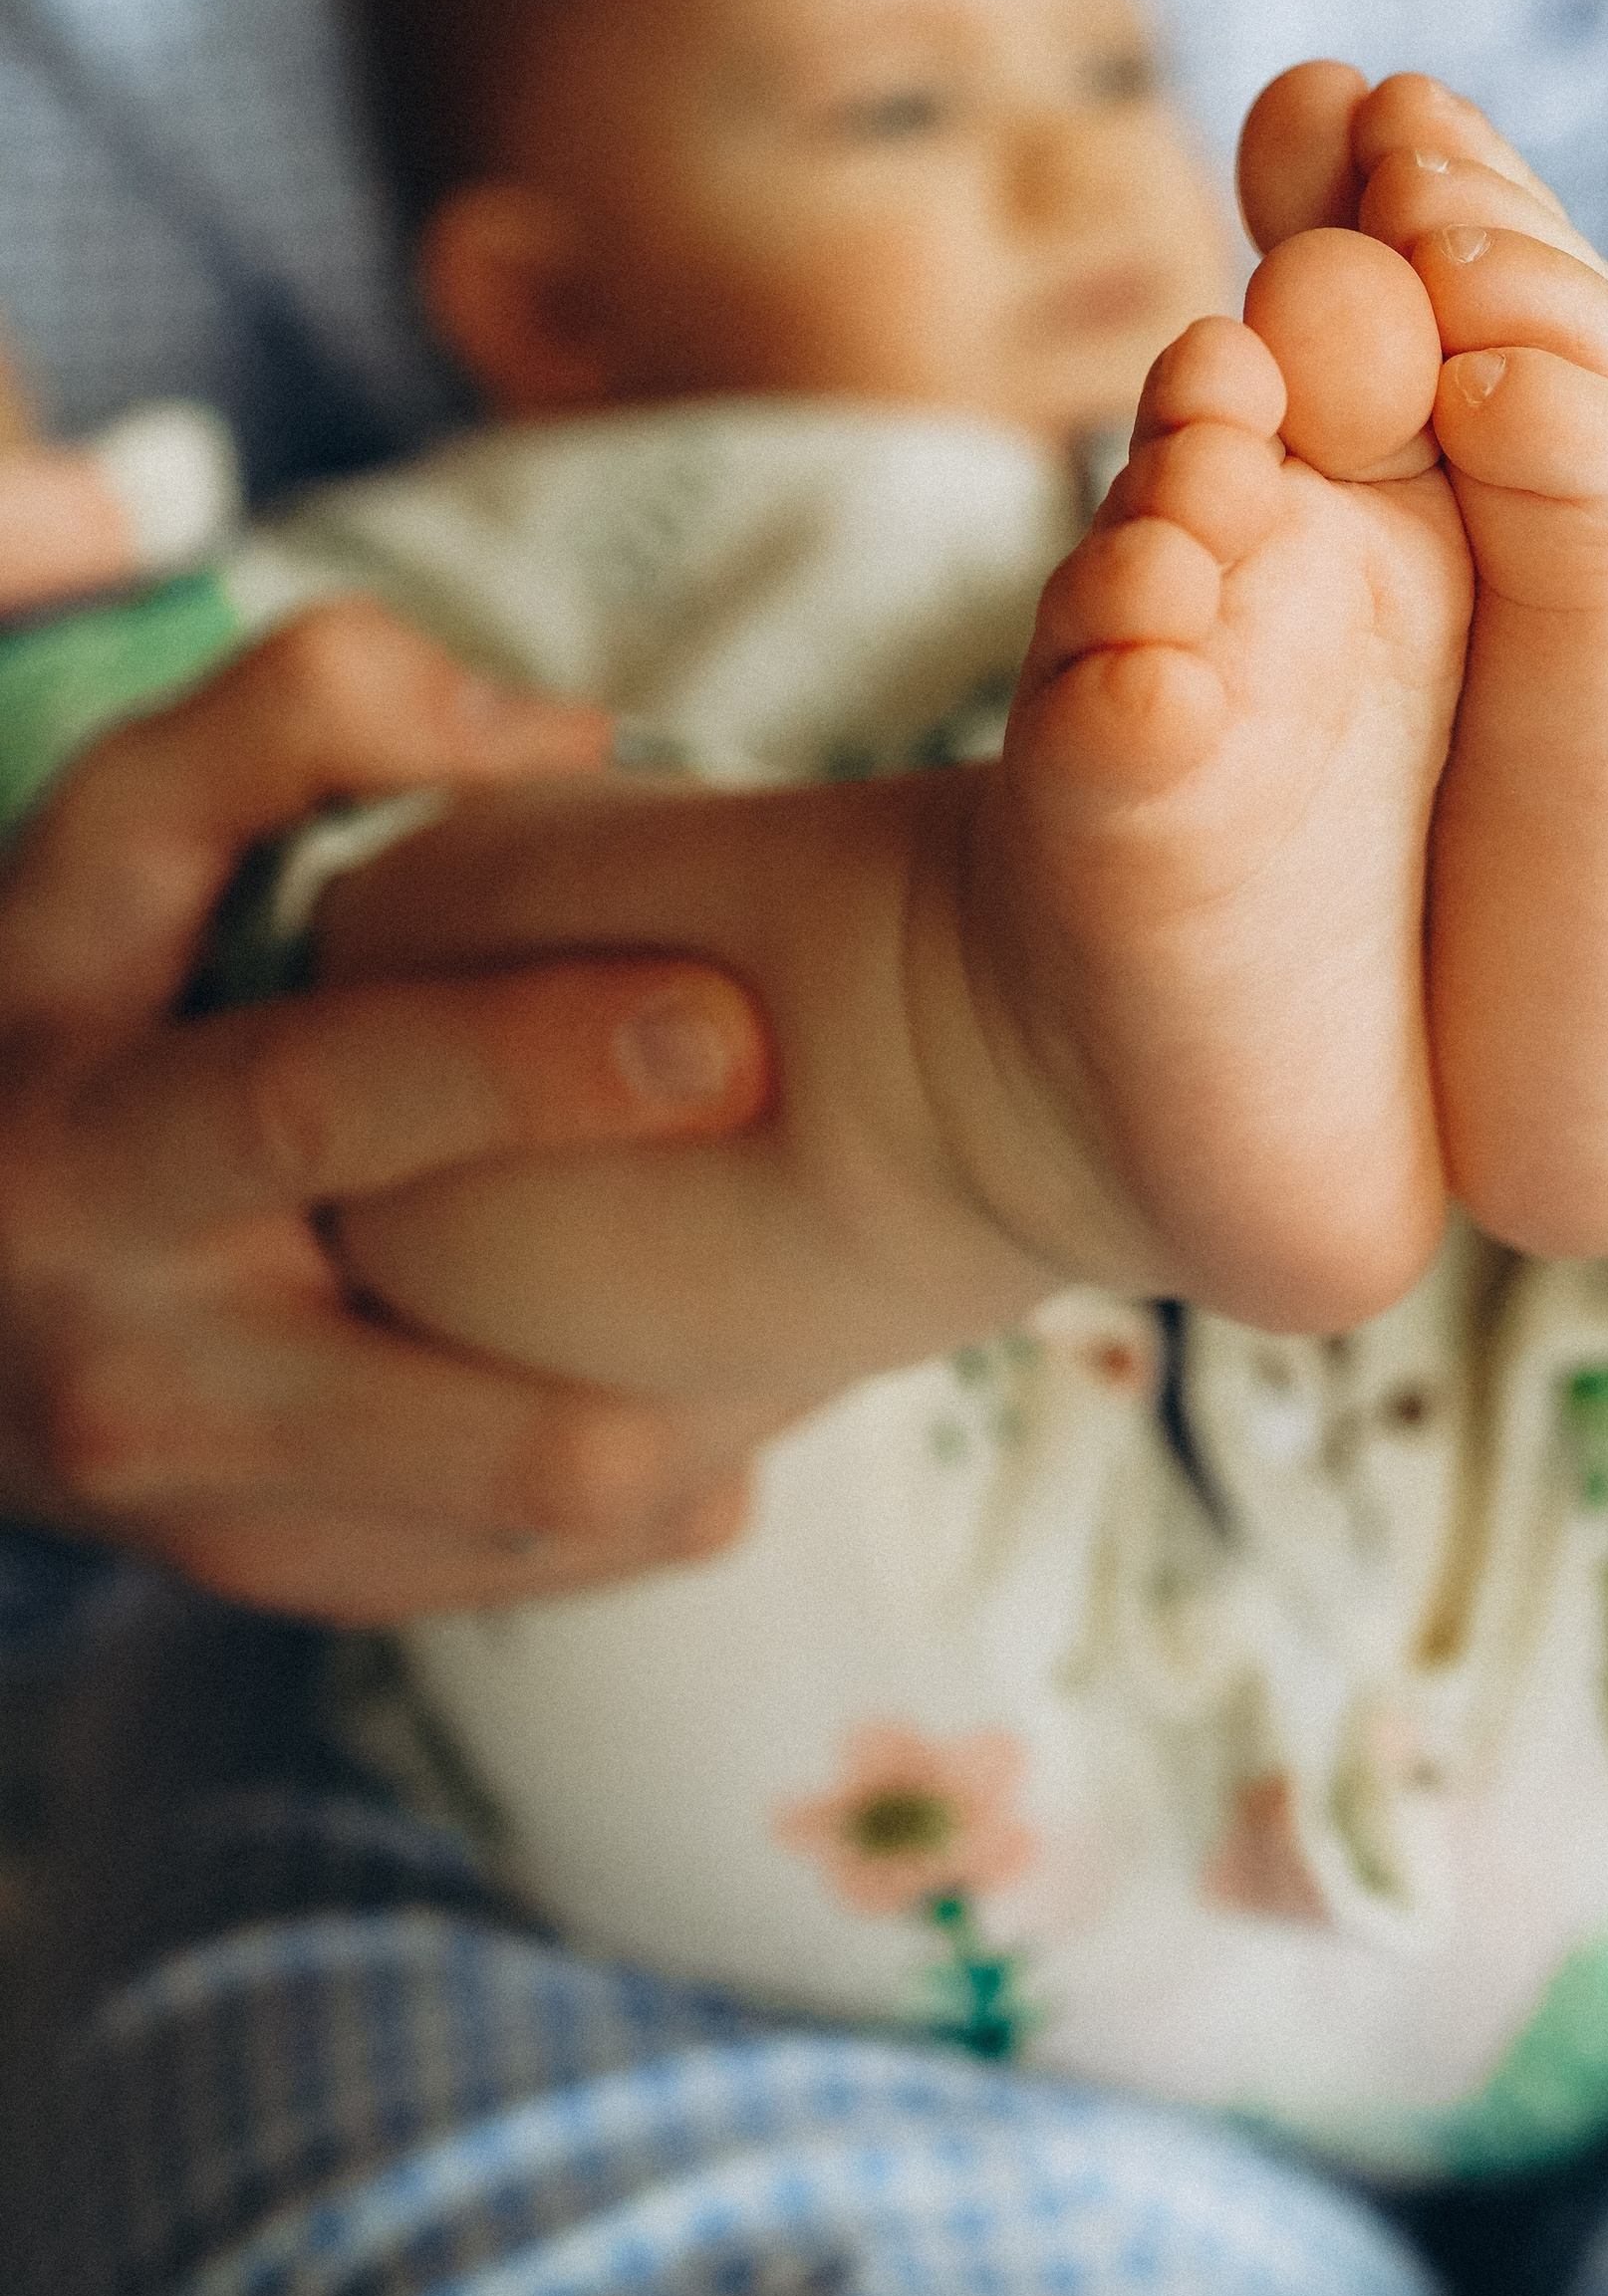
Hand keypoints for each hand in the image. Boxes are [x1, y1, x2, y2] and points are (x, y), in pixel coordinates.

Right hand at [0, 603, 784, 1621]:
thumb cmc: (67, 997)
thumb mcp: (116, 838)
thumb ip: (304, 718)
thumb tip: (567, 735)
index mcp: (91, 1140)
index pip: (313, 1099)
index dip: (522, 1059)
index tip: (729, 1019)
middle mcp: (126, 1354)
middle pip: (434, 1391)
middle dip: (649, 1338)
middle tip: (841, 1243)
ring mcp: (198, 1503)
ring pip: (519, 1513)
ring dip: (700, 1427)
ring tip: (834, 1312)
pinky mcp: (271, 1577)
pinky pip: (517, 1569)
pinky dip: (655, 1496)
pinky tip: (742, 1394)